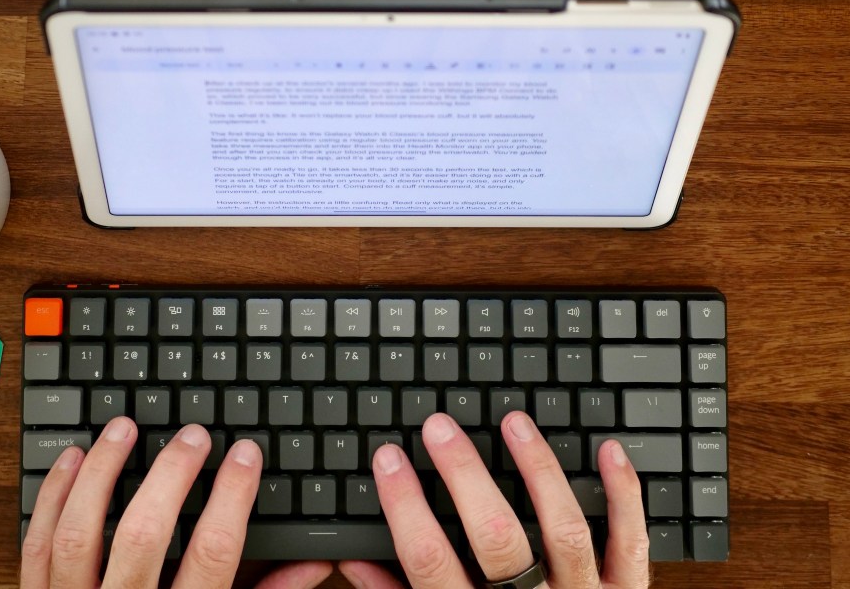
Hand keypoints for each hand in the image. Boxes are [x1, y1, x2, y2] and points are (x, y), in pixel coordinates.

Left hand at [20, 417, 331, 587]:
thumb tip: (313, 563)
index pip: (211, 555)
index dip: (231, 498)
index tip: (245, 456)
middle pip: (143, 536)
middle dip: (170, 477)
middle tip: (193, 437)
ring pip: (78, 534)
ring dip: (101, 474)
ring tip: (123, 430)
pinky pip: (36, 547)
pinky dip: (52, 497)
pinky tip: (72, 459)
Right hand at [339, 412, 648, 588]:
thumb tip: (355, 560)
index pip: (431, 560)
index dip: (405, 507)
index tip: (389, 459)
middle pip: (497, 537)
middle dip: (464, 476)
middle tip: (439, 428)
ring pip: (563, 529)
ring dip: (538, 471)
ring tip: (514, 422)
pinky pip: (629, 542)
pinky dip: (623, 495)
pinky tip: (607, 451)